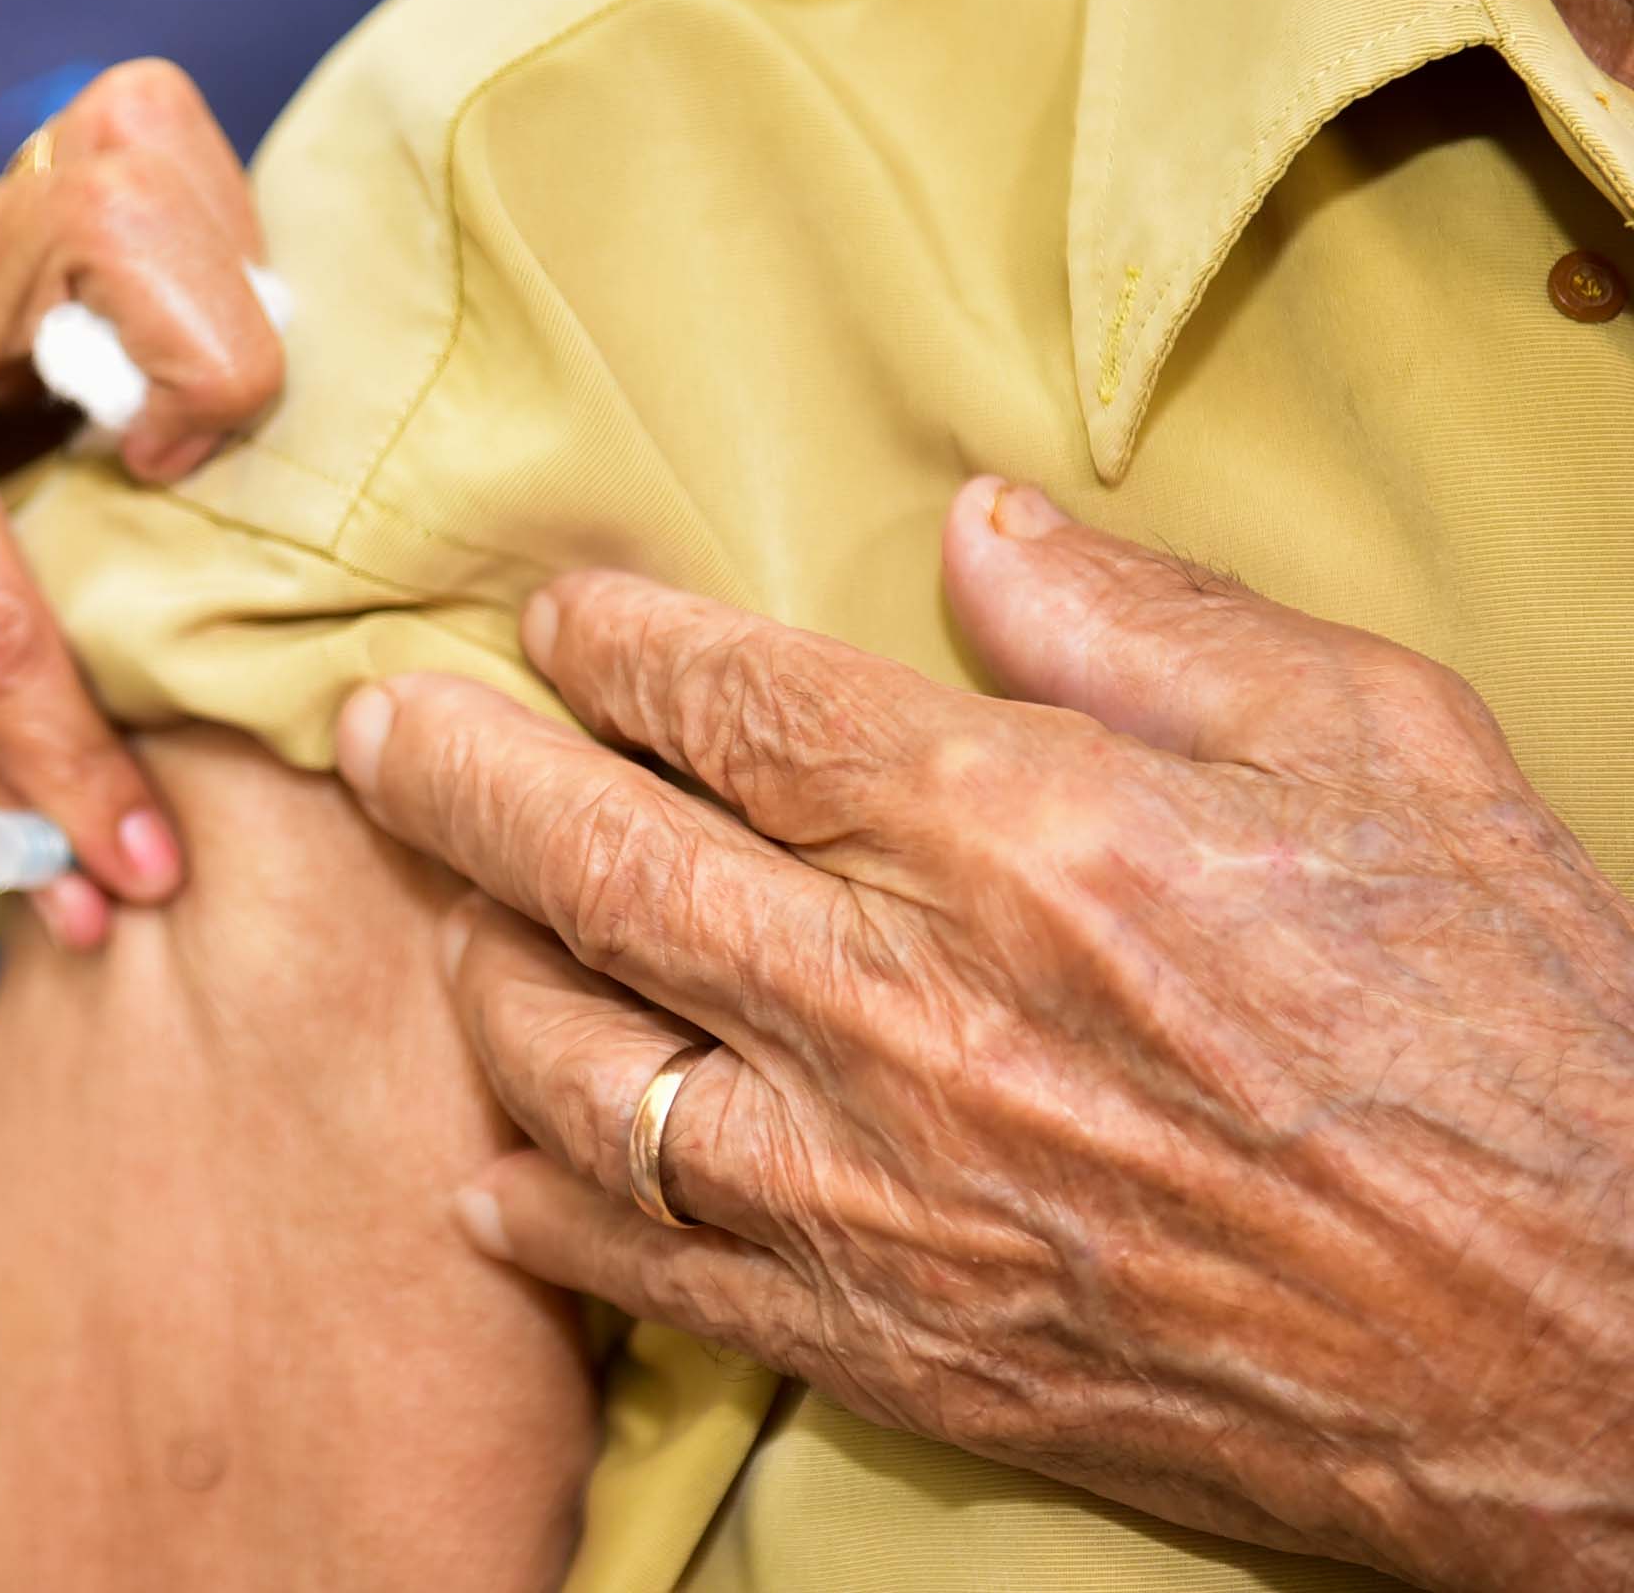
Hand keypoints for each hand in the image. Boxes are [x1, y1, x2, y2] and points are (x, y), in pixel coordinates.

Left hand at [0, 59, 281, 945]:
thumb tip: (87, 873)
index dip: (71, 749)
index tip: (135, 863)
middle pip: (110, 226)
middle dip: (198, 370)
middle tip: (167, 490)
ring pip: (149, 154)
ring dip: (220, 298)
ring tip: (182, 439)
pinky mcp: (24, 201)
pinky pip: (165, 161)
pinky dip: (216, 261)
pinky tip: (185, 379)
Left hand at [331, 477, 1633, 1591]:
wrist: (1594, 1355)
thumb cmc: (1513, 1028)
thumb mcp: (1381, 748)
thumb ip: (1148, 623)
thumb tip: (970, 525)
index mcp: (1022, 834)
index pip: (729, 704)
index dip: (611, 644)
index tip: (555, 617)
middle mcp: (910, 1009)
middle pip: (593, 863)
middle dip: (451, 779)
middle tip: (370, 732)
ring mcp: (881, 1192)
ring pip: (575, 1066)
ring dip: (480, 979)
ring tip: (450, 920)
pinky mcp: (894, 1343)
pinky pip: (646, 1269)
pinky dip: (548, 1207)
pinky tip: (498, 1161)